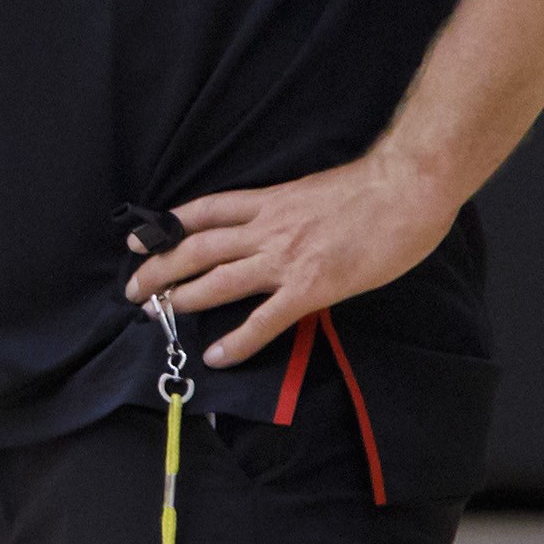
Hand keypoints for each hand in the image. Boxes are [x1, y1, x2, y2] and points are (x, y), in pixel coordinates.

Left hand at [128, 151, 449, 367]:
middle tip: (133, 289)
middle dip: (159, 269)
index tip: (139, 239)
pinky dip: (239, 340)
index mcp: (269, 201)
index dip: (167, 226)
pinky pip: (265, 319)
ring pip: (218, 280)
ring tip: (155, 316)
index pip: (204, 212)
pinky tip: (218, 356)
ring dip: (183, 299)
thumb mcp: (313, 190)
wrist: (409, 188)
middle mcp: (267, 228)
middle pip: (196, 248)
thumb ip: (287, 209)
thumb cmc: (374, 186)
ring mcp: (285, 259)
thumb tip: (277, 223)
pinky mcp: (311, 287)